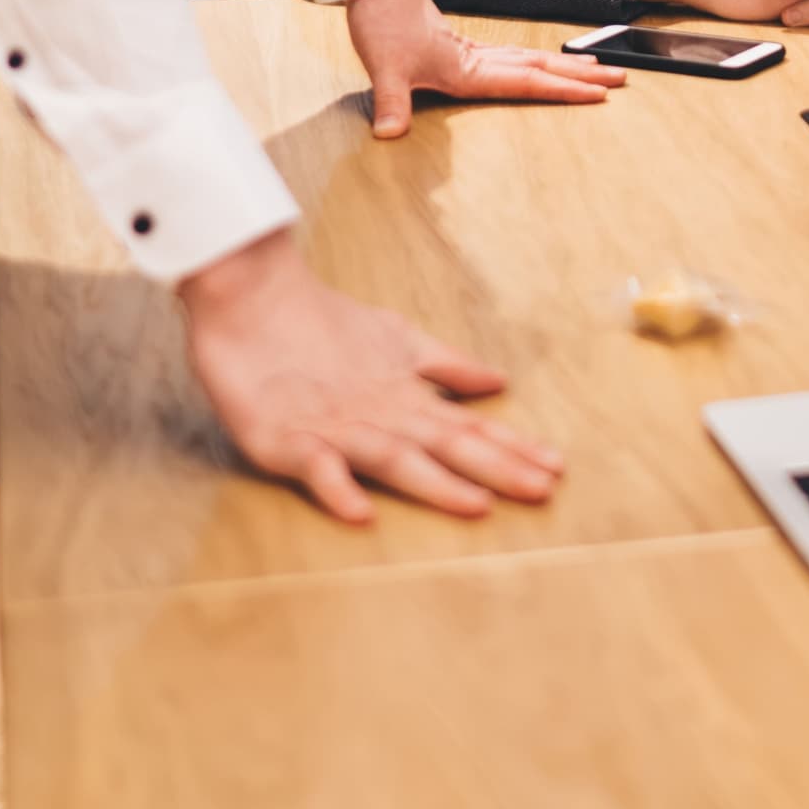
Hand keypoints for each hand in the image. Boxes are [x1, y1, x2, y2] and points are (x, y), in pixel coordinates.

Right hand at [177, 229, 558, 522]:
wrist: (250, 294)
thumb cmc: (319, 320)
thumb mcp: (394, 338)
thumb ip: (445, 365)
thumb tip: (498, 382)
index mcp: (404, 395)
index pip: (467, 426)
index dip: (512, 447)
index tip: (557, 468)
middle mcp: (380, 414)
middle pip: (446, 444)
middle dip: (496, 468)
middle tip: (543, 491)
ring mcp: (335, 427)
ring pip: (394, 458)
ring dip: (436, 482)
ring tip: (476, 504)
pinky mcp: (287, 437)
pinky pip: (316, 468)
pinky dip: (338, 489)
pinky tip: (361, 514)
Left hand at [343, 0, 619, 136]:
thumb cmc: (383, 23)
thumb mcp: (384, 69)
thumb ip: (391, 103)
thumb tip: (389, 134)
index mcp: (469, 69)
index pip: (527, 82)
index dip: (563, 90)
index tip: (598, 94)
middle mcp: (478, 60)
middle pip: (541, 68)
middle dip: (581, 76)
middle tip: (619, 80)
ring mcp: (473, 53)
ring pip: (531, 60)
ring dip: (565, 66)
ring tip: (596, 69)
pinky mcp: (462, 49)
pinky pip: (513, 57)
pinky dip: (536, 63)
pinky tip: (540, 65)